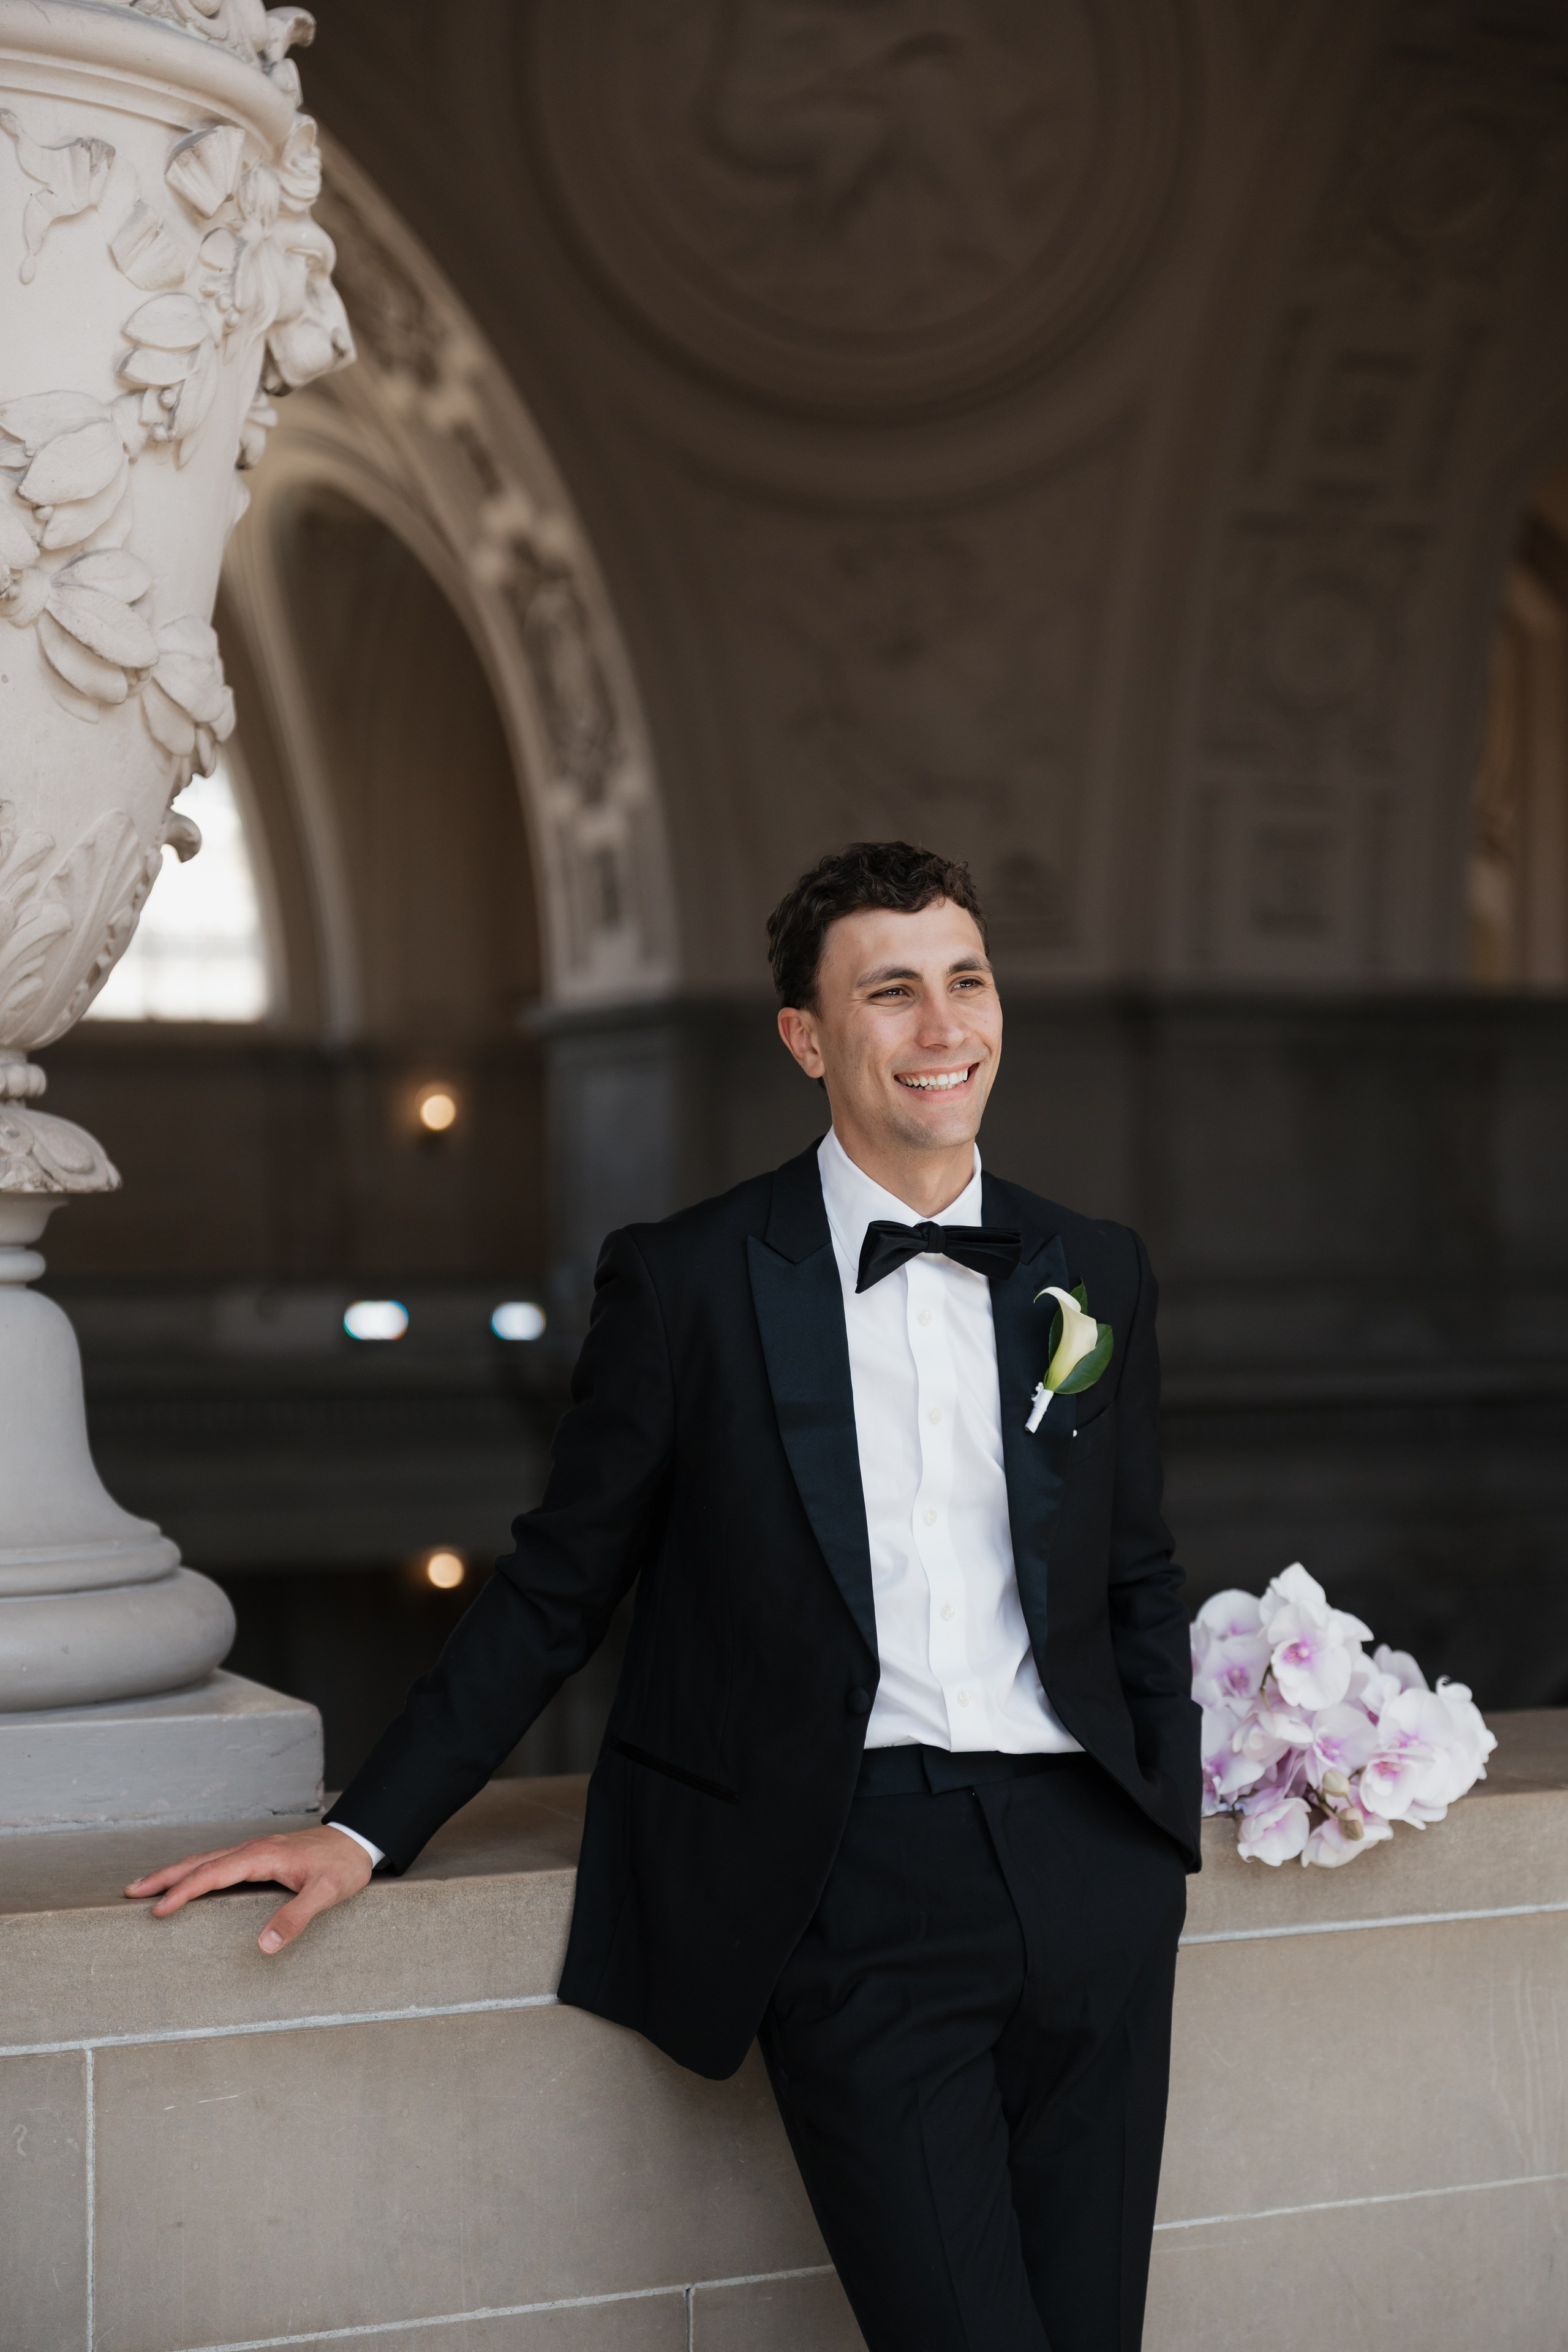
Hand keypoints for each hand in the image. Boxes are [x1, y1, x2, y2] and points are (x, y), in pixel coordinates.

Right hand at [125, 1825, 374, 1953]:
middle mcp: (253, 1849)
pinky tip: (189, 1881)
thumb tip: (264, 1945)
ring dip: (176, 1873)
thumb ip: (296, 1917)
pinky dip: (196, 1871)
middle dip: (165, 1876)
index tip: (159, 1909)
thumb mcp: (327, 1894)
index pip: (214, 1874)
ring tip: (147, 1886)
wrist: (359, 1840)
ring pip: (206, 1860)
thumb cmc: (343, 1865)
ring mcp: (255, 1850)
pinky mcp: (260, 1856)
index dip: (184, 1891)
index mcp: (262, 1856)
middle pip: (200, 1862)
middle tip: (131, 1891)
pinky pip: (219, 1862)